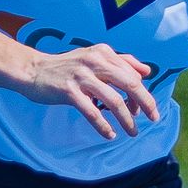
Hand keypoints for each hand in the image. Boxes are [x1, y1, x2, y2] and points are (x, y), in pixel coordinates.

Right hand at [21, 43, 161, 138]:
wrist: (33, 70)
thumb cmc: (68, 67)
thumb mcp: (95, 58)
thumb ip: (122, 62)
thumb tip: (147, 71)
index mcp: (104, 53)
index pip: (133, 75)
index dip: (142, 93)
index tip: (144, 109)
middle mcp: (95, 61)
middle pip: (130, 84)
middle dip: (146, 103)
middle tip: (154, 119)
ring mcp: (81, 76)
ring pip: (114, 100)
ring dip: (127, 119)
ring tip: (133, 132)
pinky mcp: (68, 91)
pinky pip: (92, 112)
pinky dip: (103, 126)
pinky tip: (110, 134)